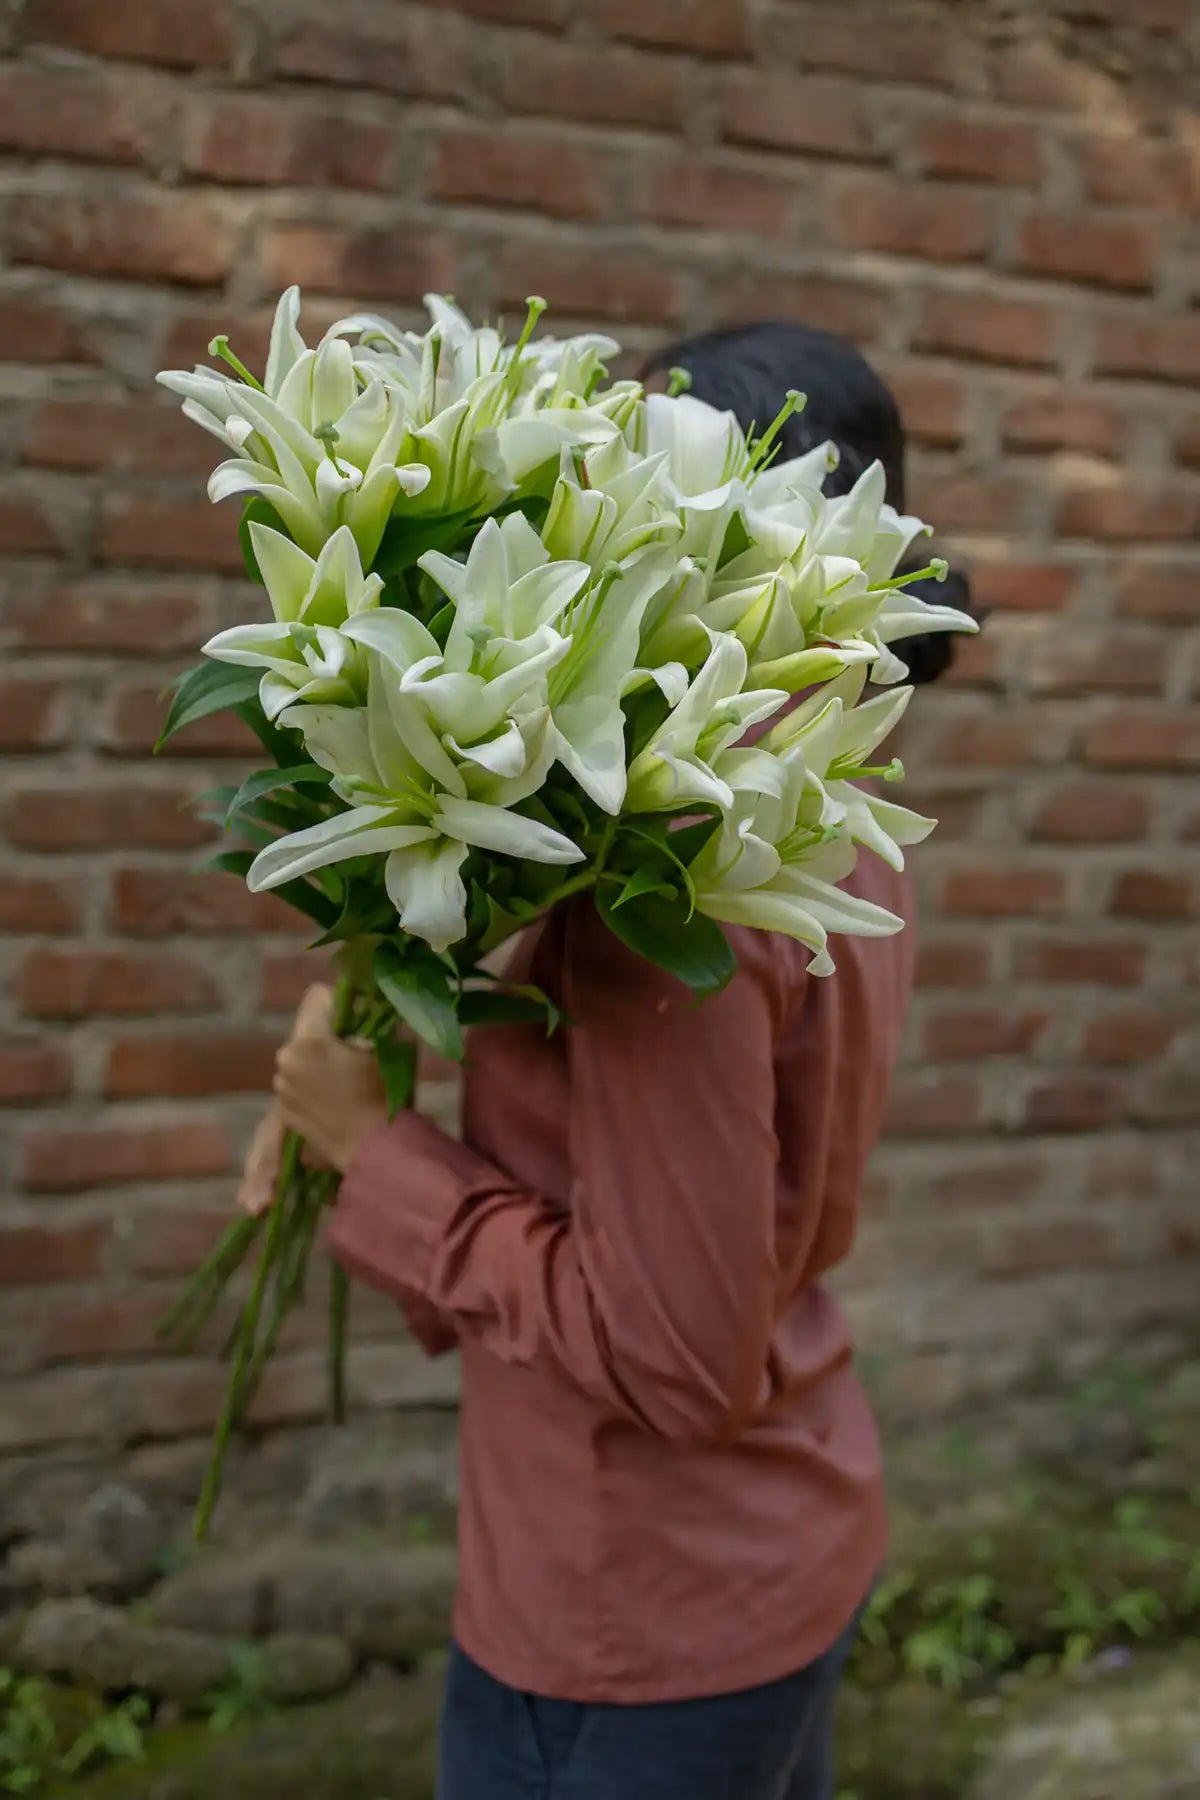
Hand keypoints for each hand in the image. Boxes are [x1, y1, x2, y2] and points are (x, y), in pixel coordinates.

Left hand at [236, 985, 389, 1211]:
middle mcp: (285, 1060)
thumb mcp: (388, 1050)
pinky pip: (297, 1086)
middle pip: (307, 1031)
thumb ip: (375, 1023)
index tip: (357, 1021)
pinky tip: (336, 1103)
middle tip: (354, 1055)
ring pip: (300, 1060)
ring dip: (317, 1065)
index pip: (317, 996)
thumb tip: (371, 1010)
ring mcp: (281, 1088)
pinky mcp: (283, 1112)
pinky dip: (312, 1089)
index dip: (340, 1004)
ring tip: (345, 1084)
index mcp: (308, 1040)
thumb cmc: (384, 1096)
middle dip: (327, 1038)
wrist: (373, 1150)